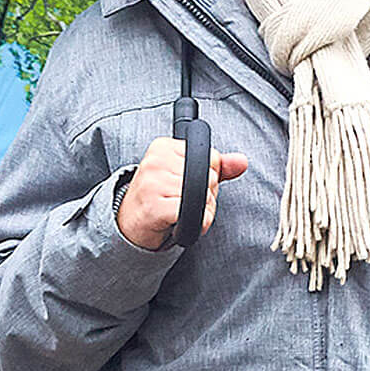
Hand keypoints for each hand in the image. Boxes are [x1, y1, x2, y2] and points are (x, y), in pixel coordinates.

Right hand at [116, 137, 248, 249]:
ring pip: (203, 196)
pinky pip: (194, 213)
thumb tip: (242, 161)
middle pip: (209, 177)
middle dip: (206, 195)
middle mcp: (156, 160)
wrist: (127, 225)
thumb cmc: (158, 197)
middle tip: (183, 203)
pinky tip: (181, 224)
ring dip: (201, 212)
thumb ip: (215, 167)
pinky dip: (197, 224)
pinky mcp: (153, 206)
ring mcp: (153, 183)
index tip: (188, 185)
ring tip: (181, 213)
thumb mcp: (185, 175)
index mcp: (163, 146)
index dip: (210, 176)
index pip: (211, 156)